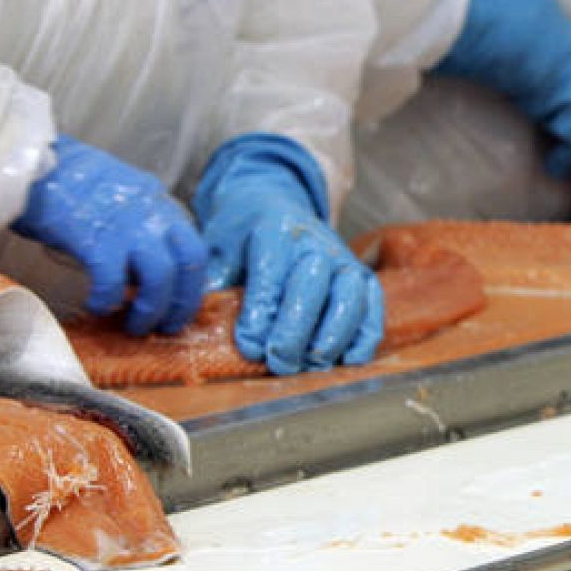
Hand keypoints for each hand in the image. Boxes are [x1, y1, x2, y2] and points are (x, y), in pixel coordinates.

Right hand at [12, 135, 205, 334]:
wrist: (27, 162)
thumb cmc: (66, 181)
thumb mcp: (118, 197)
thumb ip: (139, 227)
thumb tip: (142, 273)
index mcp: (158, 203)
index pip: (194, 249)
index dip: (192, 284)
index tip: (181, 305)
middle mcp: (151, 213)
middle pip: (189, 264)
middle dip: (182, 303)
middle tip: (165, 326)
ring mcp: (126, 226)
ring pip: (160, 277)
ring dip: (151, 310)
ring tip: (134, 327)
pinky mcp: (95, 239)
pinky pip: (113, 282)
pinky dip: (107, 301)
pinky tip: (96, 306)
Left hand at [195, 133, 382, 374]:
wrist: (276, 205)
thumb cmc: (244, 234)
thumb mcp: (218, 247)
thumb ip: (214, 281)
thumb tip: (199, 322)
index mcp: (274, 231)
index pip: (271, 276)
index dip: (262, 315)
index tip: (250, 347)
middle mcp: (315, 243)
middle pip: (312, 289)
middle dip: (295, 332)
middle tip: (278, 362)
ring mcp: (343, 260)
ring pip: (348, 300)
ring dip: (332, 337)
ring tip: (311, 364)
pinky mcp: (362, 278)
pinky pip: (372, 310)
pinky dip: (363, 338)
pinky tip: (346, 360)